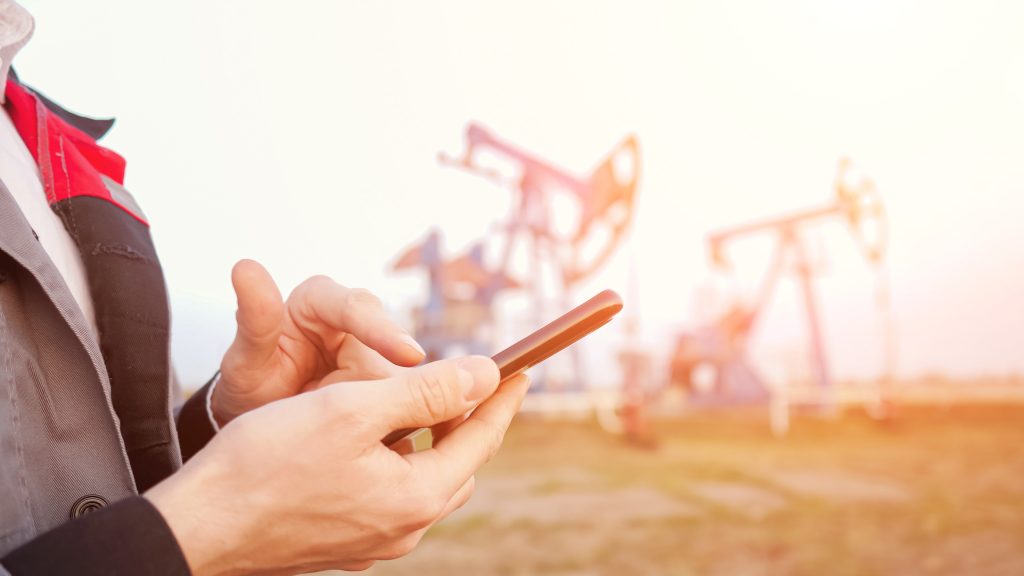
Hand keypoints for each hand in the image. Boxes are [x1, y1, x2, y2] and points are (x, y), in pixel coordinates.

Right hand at [147, 356, 528, 574]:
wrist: (201, 527)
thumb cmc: (269, 463)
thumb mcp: (354, 410)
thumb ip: (427, 391)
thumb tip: (486, 373)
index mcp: (416, 496)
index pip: (481, 438)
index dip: (503, 399)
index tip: (522, 369)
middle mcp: (404, 527)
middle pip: (457, 464)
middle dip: (467, 421)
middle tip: (464, 382)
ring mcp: (374, 541)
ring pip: (424, 481)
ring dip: (429, 441)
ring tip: (415, 404)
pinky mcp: (345, 542)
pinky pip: (391, 496)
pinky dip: (397, 462)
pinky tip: (371, 441)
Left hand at [212, 259, 425, 424]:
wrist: (260, 423)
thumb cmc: (252, 385)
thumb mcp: (245, 362)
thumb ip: (253, 319)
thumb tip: (244, 266)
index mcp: (319, 300)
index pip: (357, 307)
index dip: (383, 332)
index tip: (410, 355)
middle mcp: (355, 319)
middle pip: (390, 351)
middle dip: (386, 388)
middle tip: (379, 426)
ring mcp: (377, 352)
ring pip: (402, 380)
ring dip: (393, 410)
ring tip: (370, 440)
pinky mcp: (389, 381)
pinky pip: (407, 400)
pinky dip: (402, 421)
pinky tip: (393, 441)